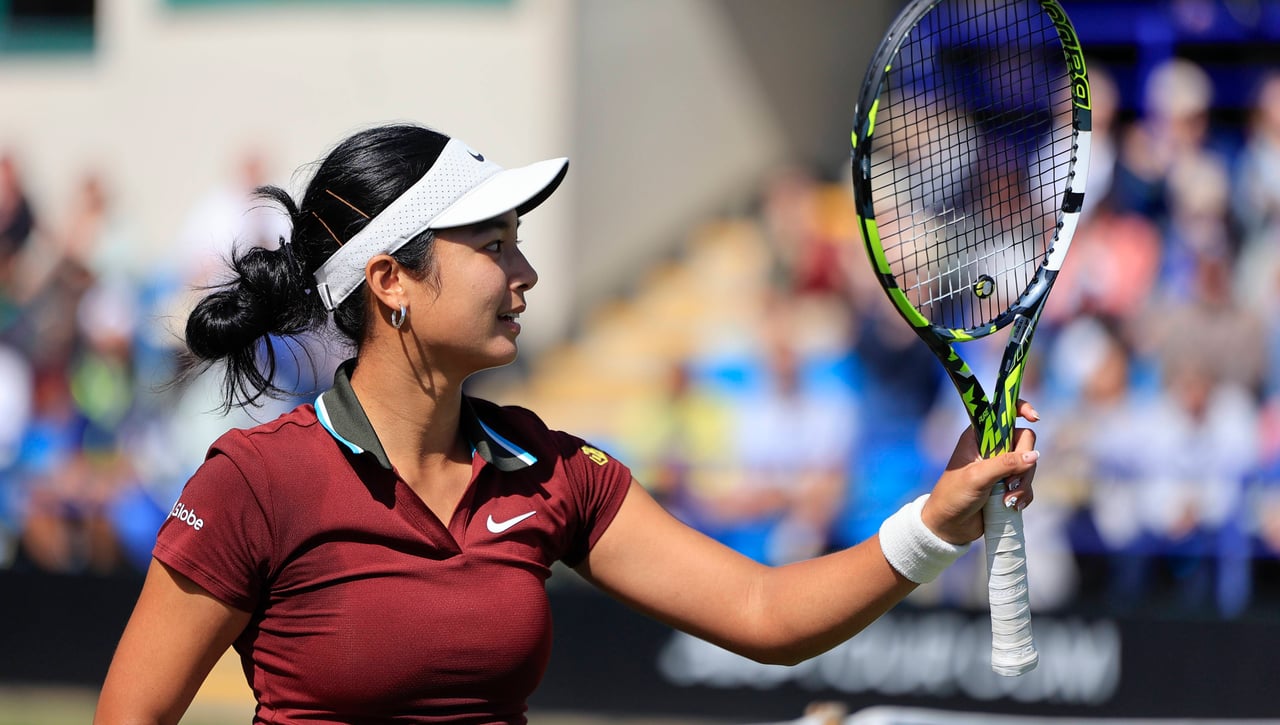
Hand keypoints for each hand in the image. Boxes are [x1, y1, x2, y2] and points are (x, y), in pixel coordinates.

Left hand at [921, 400, 1039, 544]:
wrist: (949, 526)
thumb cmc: (954, 495)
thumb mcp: (978, 477)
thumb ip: (1005, 464)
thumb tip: (1034, 456)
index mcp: (978, 436)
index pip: (1003, 412)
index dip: (1020, 409)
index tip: (1035, 418)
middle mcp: (991, 448)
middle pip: (1024, 443)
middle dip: (1024, 465)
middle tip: (1009, 482)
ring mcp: (1001, 466)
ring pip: (1029, 465)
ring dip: (1023, 484)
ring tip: (1007, 500)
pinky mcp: (1007, 485)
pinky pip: (1027, 484)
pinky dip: (1024, 495)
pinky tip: (1012, 506)